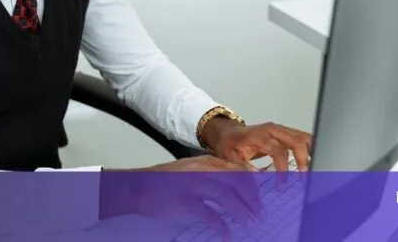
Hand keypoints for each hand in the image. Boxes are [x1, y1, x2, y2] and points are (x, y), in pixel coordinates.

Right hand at [100, 156, 260, 240]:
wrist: (138, 186)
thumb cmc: (165, 181)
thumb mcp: (190, 171)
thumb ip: (211, 175)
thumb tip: (234, 188)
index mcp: (205, 162)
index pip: (237, 169)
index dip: (252, 185)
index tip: (259, 199)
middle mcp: (201, 169)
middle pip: (236, 181)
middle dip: (251, 199)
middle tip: (258, 214)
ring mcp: (192, 184)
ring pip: (226, 196)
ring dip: (241, 212)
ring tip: (248, 224)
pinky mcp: (184, 201)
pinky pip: (209, 214)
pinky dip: (221, 226)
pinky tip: (226, 234)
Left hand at [203, 119, 312, 171]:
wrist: (227, 133)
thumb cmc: (229, 145)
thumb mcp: (231, 158)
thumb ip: (243, 168)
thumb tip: (256, 178)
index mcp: (259, 136)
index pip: (278, 150)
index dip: (283, 167)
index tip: (283, 184)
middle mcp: (272, 130)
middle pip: (296, 140)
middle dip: (303, 158)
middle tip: (305, 176)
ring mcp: (280, 130)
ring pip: (302, 136)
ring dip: (311, 152)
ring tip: (315, 169)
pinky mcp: (285, 133)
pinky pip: (301, 138)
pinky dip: (309, 148)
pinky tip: (313, 160)